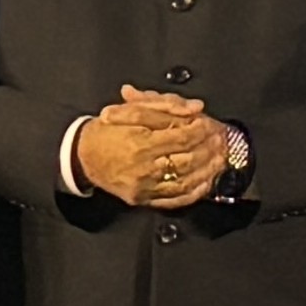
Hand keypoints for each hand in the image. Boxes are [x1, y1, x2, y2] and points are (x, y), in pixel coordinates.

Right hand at [73, 86, 230, 209]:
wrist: (82, 157)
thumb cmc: (107, 130)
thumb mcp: (130, 110)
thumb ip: (163, 106)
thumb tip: (195, 107)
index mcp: (140, 143)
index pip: (181, 137)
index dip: (200, 130)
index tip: (211, 123)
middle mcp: (143, 167)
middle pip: (187, 160)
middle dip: (209, 149)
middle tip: (223, 141)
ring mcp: (143, 187)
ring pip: (184, 181)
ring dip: (208, 171)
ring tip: (220, 159)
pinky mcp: (142, 199)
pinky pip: (174, 199)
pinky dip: (194, 192)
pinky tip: (206, 183)